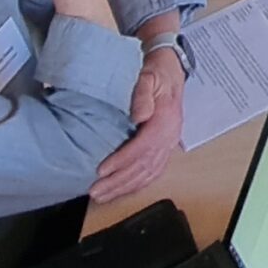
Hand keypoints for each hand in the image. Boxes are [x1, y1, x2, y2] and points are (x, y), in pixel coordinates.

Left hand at [94, 55, 184, 203]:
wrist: (171, 70)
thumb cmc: (156, 73)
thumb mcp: (148, 76)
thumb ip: (142, 95)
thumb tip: (139, 116)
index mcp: (166, 119)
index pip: (143, 146)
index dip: (122, 161)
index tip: (101, 170)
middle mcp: (170, 135)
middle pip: (145, 166)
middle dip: (119, 182)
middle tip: (95, 192)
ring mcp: (170, 143)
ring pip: (149, 173)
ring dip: (125, 188)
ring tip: (103, 196)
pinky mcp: (167, 147)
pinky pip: (154, 172)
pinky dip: (138, 185)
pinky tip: (124, 191)